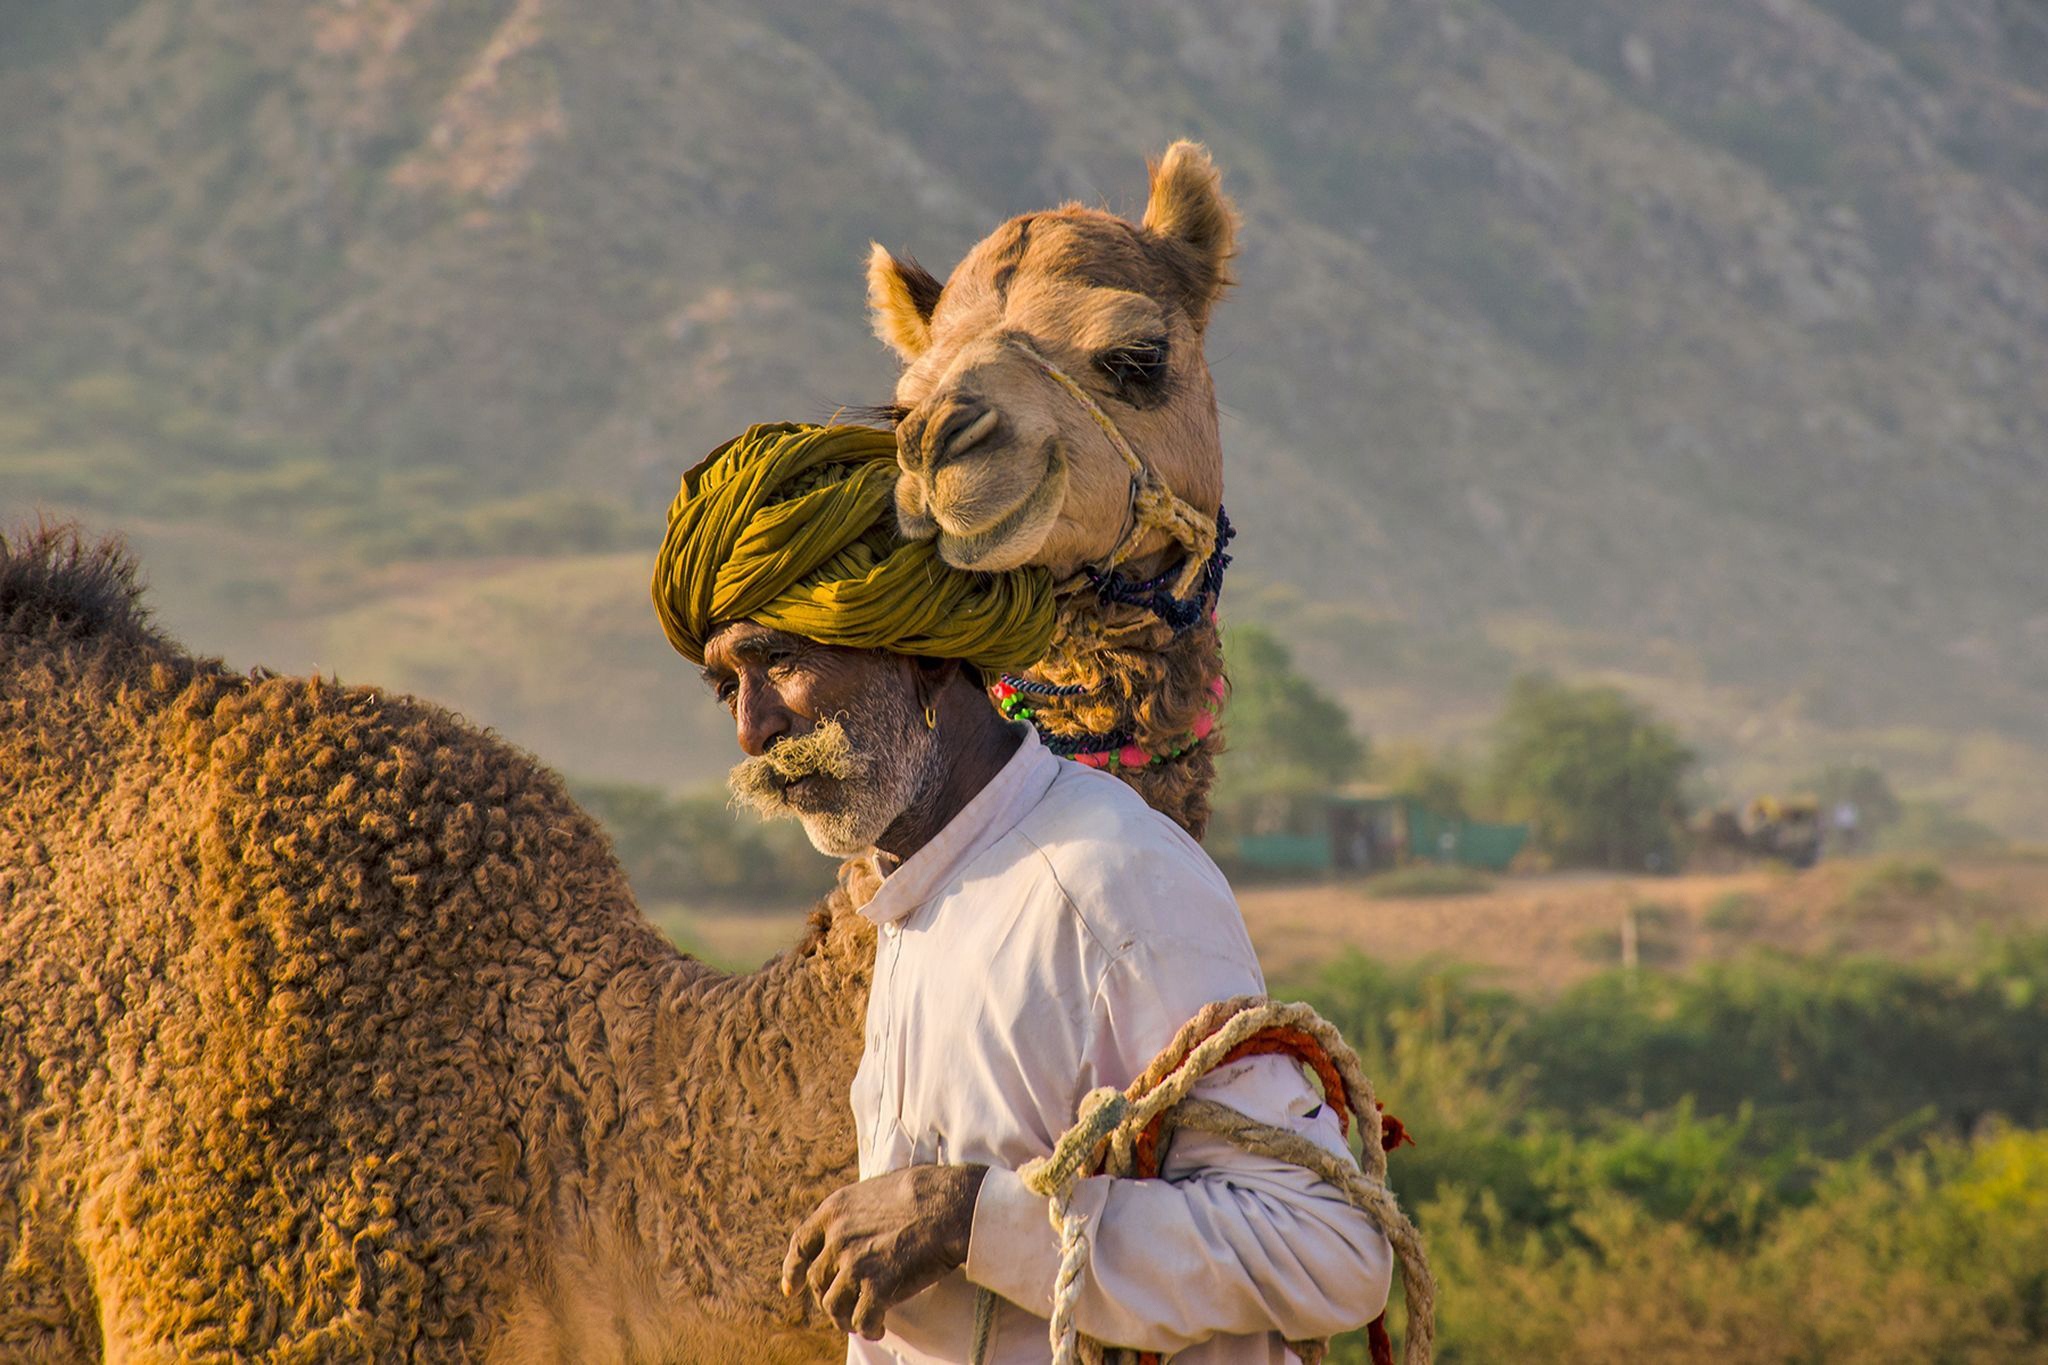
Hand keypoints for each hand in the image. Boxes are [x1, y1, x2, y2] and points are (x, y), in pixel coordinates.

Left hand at [781, 1163, 988, 1340]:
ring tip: (861, 1324)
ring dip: (845, 1319)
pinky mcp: (876, 1286)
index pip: (801, 1244)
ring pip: (833, 1306)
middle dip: (828, 1299)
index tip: (792, 1289)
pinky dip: (868, 1328)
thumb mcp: (877, 1189)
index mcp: (835, 1210)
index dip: (793, 1269)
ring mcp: (854, 1263)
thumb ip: (858, 1212)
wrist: (950, 1206)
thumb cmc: (925, 1192)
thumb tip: (860, 1225)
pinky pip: (862, 1320)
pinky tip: (878, 1329)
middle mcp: (837, 1238)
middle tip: (844, 1309)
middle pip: (818, 1281)